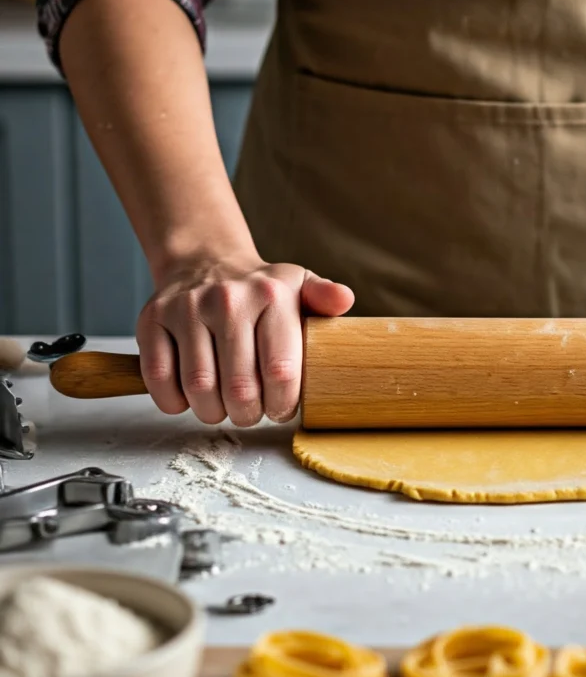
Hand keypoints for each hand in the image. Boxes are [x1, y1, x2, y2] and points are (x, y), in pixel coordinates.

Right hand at [137, 253, 353, 425]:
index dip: (282, 404)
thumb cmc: (261, 290)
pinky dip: (174, 401)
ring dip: (212, 412)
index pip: (280, 371)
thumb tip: (344, 300)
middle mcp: (227, 300)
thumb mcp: (300, 286)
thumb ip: (324, 298)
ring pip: (198, 388)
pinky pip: (159, 378)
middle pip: (239, 388)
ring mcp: (186, 309)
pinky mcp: (151, 320)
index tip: (280, 409)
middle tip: (251, 412)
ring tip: (223, 407)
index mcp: (272, 295)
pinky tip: (190, 397)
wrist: (206, 262)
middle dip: (248, 414)